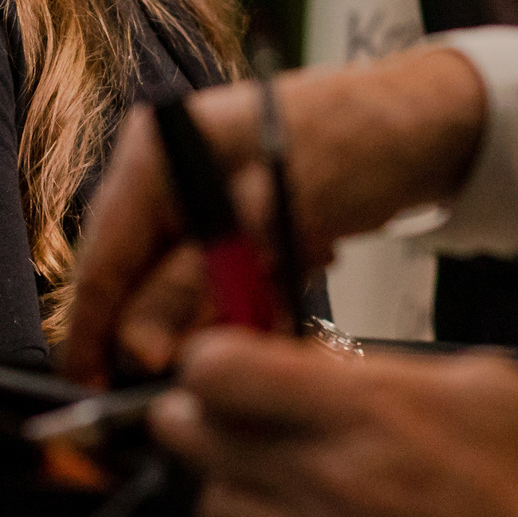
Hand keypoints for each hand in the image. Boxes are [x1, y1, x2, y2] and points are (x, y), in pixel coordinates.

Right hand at [60, 47, 487, 382]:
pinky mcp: (234, 220)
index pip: (101, 262)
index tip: (93, 394)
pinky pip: (226, 282)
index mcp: (155, 155)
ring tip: (288, 283)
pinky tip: (303, 261)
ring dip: (234, 309)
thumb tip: (138, 350)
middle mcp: (166, 174)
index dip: (92, 335)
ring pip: (187, 292)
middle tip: (237, 339)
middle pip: (140, 283)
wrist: (425, 122)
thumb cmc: (356, 142)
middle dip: (184, 325)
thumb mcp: (271, 221)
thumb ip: (198, 287)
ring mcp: (200, 196)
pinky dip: (259, 294)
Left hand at [149, 328, 517, 516]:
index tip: (223, 358)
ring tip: (281, 472)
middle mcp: (333, 490)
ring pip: (218, 513)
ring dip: (233, 484)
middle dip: (199, 416)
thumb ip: (386, 374)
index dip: (209, 357)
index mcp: (369, 416)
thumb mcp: (487, 383)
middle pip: (194, 443)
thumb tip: (326, 367)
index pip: (219, 373)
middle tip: (231, 409)